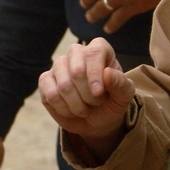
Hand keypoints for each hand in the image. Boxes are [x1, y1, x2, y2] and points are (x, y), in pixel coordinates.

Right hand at [38, 38, 135, 159]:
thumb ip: (121, 83)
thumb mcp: (124, 95)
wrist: (97, 120)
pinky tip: (71, 111)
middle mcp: (77, 53)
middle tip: (96, 103)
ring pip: (63, 85)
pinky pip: (50, 94)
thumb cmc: (112, 101)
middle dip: (87, 95)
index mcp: (99, 49)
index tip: (99, 93)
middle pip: (76, 70)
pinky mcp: (46, 80)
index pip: (93, 53)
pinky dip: (63, 108)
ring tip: (85, 109)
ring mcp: (59, 66)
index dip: (95, 75)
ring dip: (77, 105)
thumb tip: (107, 73)